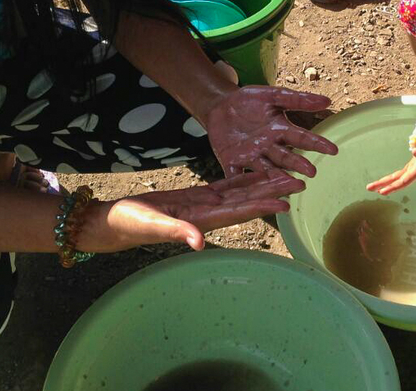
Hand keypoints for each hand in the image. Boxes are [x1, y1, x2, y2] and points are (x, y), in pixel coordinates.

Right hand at [78, 170, 304, 252]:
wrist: (116, 221)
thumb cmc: (130, 223)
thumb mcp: (152, 225)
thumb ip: (176, 232)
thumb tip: (198, 242)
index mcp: (201, 221)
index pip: (238, 213)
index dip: (262, 206)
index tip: (286, 201)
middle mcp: (208, 214)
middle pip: (246, 202)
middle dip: (272, 192)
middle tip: (299, 182)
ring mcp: (204, 206)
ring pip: (240, 193)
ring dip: (262, 184)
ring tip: (286, 174)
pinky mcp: (196, 197)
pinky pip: (225, 187)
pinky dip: (242, 180)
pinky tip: (256, 173)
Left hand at [204, 86, 337, 177]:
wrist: (220, 106)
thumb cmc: (249, 100)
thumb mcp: (272, 95)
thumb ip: (296, 99)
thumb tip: (327, 101)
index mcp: (280, 131)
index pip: (301, 138)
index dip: (317, 143)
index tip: (333, 150)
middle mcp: (269, 148)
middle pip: (285, 157)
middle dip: (297, 164)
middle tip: (311, 171)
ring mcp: (251, 157)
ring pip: (265, 170)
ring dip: (275, 177)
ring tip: (287, 184)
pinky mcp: (231, 162)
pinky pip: (235, 174)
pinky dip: (238, 182)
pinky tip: (244, 192)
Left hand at [365, 137, 415, 194]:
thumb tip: (414, 151)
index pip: (405, 180)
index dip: (394, 186)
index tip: (383, 191)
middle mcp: (414, 173)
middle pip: (397, 182)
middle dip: (384, 186)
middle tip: (370, 189)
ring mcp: (410, 171)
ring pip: (395, 179)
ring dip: (383, 183)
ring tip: (370, 187)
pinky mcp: (409, 168)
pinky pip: (396, 175)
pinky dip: (388, 179)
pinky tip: (381, 184)